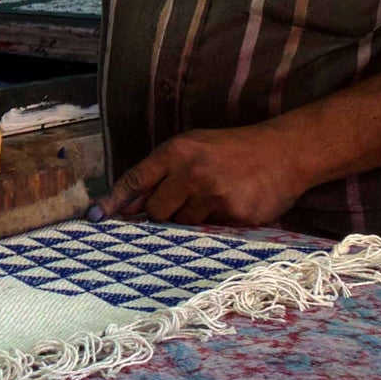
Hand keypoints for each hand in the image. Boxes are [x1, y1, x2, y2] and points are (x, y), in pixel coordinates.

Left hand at [91, 123, 312, 227]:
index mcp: (178, 151)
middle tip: (187, 199)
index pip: (136, 180)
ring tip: (216, 196)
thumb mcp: (195, 147)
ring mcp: (215, 195)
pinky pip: (212, 232)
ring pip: (184, 225)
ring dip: (193, 218)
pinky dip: (218, 223)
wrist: (285, 152)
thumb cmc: (233, 150)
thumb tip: (130, 204)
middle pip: (156, 211)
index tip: (95, 216)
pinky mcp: (235, 215)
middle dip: (164, 212)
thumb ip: (162, 171)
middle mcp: (192, 172)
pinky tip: (233, 204)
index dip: (114, 200)